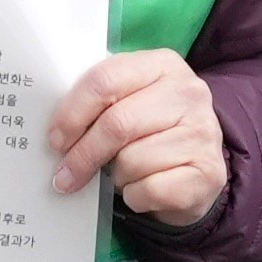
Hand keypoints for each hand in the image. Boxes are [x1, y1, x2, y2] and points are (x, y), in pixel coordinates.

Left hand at [46, 48, 226, 228]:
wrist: (197, 170)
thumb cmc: (151, 132)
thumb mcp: (130, 102)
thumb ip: (100, 102)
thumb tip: (55, 131)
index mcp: (163, 64)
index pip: (105, 80)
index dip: (72, 113)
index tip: (55, 139)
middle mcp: (189, 93)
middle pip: (117, 123)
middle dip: (83, 154)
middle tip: (63, 176)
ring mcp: (202, 133)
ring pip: (132, 160)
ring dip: (115, 177)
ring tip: (121, 174)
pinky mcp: (207, 173)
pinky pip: (149, 189)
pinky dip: (135, 196)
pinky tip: (142, 189)